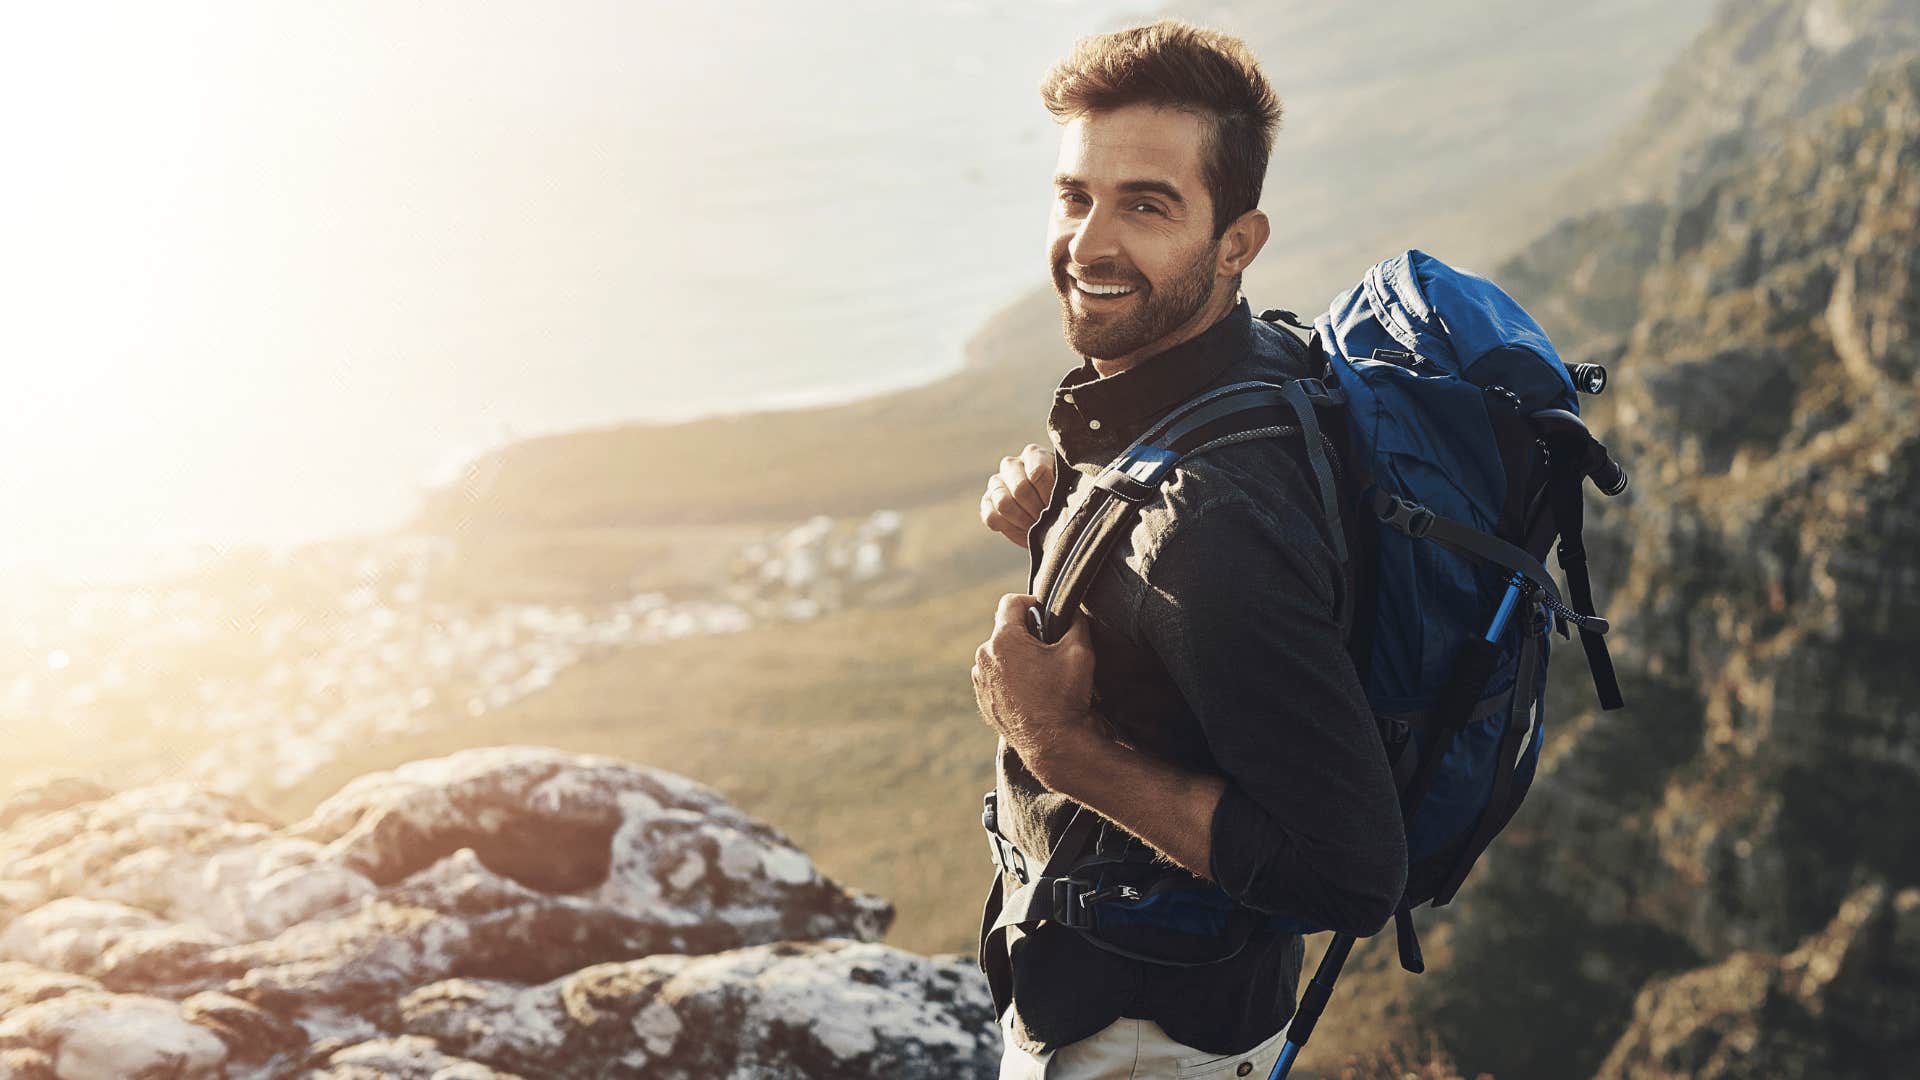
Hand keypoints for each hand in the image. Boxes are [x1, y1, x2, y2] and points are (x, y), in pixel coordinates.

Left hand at [971, 593, 1102, 786]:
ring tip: (1041, 675)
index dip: (1032, 602)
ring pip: (998, 655)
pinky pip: (995, 678)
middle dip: (1026, 634)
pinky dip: (1010, 679)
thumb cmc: (1065, 697)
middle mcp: (984, 657)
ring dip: (1016, 658)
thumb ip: (1076, 621)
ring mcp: (980, 681)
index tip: (1046, 614)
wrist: (1053, 744)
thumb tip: (1072, 610)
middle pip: (1005, 630)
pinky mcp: (983, 700)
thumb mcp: (1080, 650)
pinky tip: (1031, 692)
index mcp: (1004, 639)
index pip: (1011, 602)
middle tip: (1050, 649)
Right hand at [979, 444, 1056, 547]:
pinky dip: (1007, 527)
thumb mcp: (1068, 489)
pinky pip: (991, 517)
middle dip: (1037, 511)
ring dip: (1023, 521)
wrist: (1052, 515)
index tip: (1058, 504)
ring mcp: (996, 482)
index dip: (1048, 494)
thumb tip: (1058, 500)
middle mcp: (1012, 464)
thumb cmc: (1064, 497)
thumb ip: (1063, 488)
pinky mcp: (987, 502)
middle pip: (1020, 489)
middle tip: (1048, 520)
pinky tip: (1021, 529)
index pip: (1038, 472)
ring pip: (1003, 503)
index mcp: (1034, 454)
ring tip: (1036, 527)